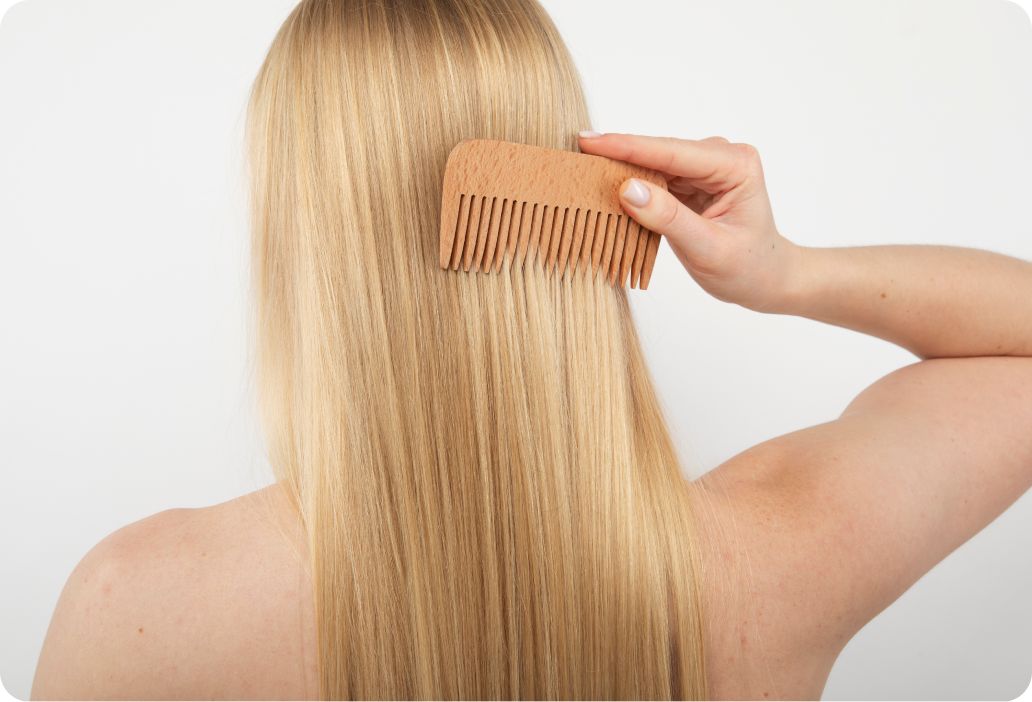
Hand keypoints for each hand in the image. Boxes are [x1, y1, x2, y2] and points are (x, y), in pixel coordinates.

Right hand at [578, 131, 798, 311]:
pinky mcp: (692, 181)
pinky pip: (655, 178)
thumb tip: (628, 189)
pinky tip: (607, 188)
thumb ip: (669, 218)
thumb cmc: (749, 268)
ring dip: (621, 171)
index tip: (589, 141)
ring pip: (653, 164)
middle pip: (659, 153)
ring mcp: (706, 168)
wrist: (767, 280)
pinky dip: (632, 186)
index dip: (627, 146)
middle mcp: (722, 157)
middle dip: (618, 156)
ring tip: (584, 173)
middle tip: (575, 157)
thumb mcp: (708, 249)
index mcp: (735, 165)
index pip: (672, 153)